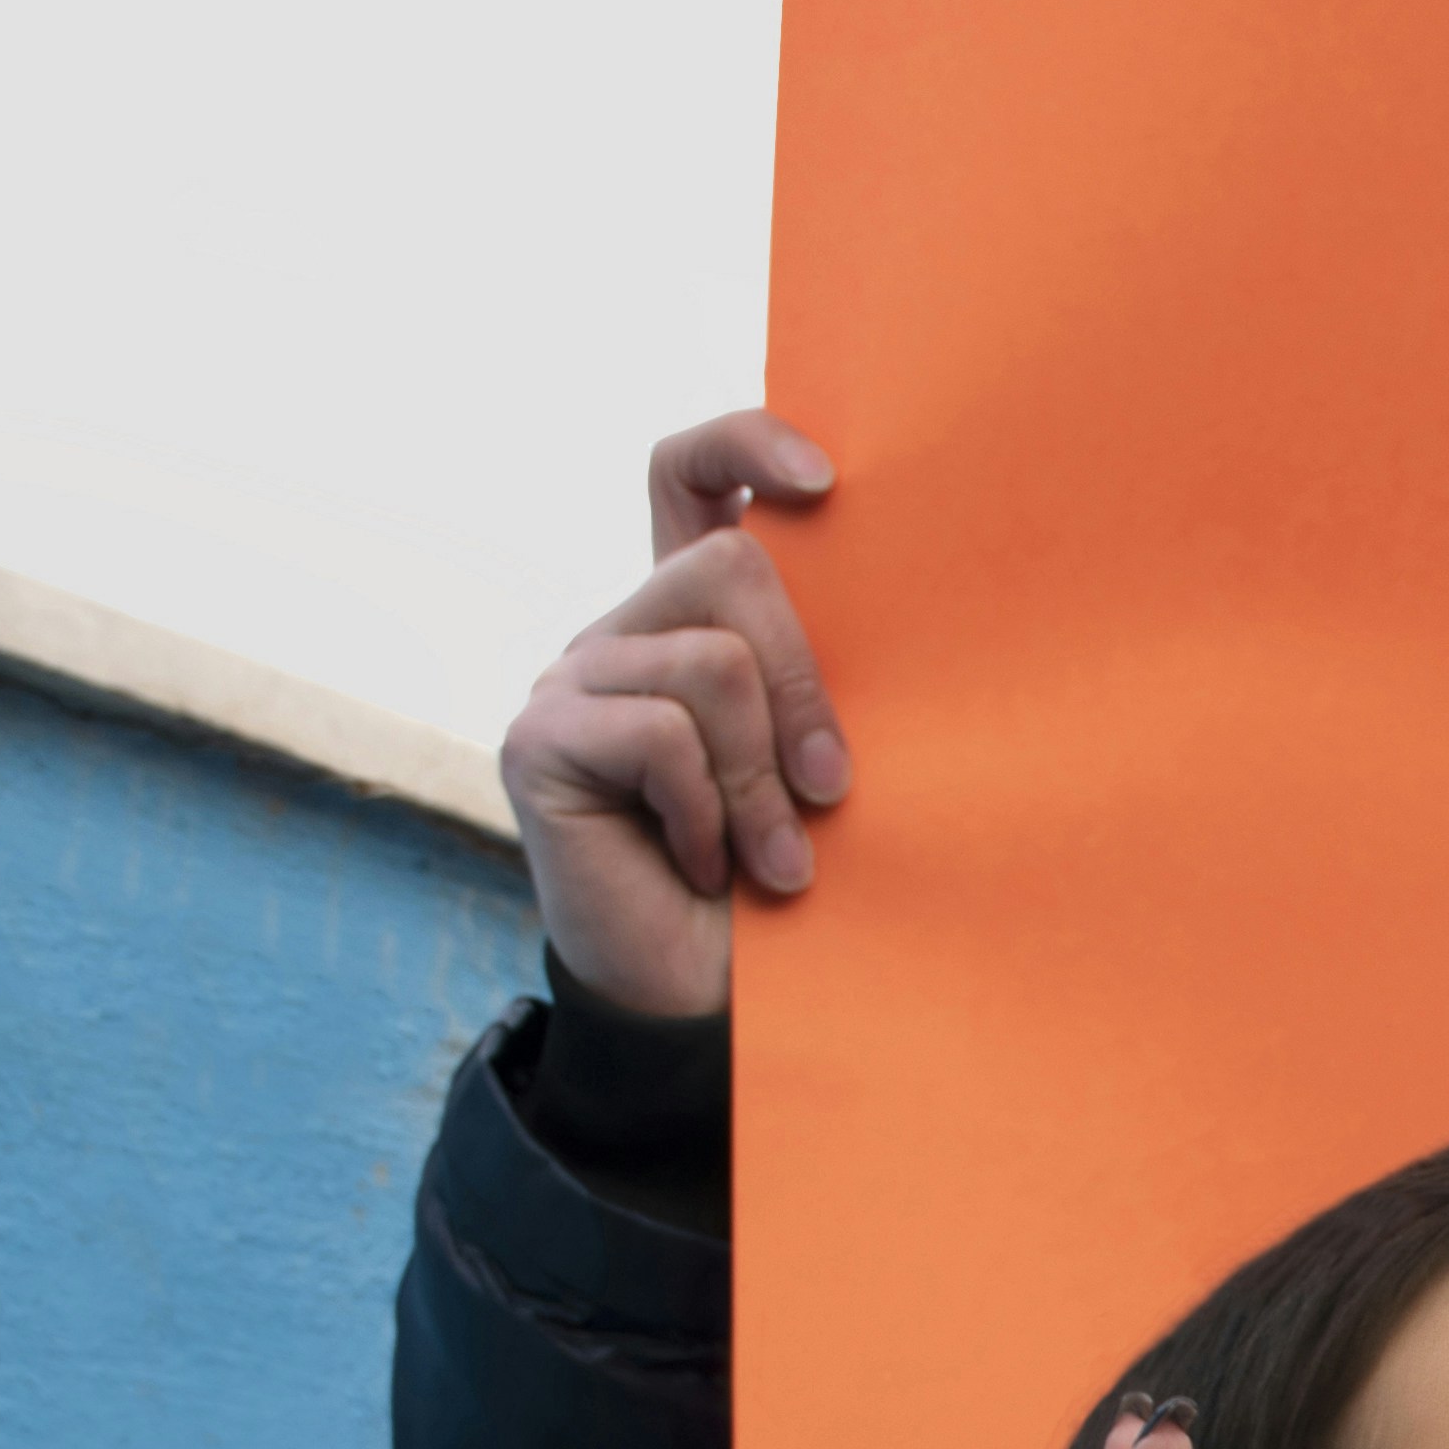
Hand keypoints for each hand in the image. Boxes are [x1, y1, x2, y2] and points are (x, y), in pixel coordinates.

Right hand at [496, 411, 852, 1021]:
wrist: (706, 1005)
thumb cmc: (781, 887)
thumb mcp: (822, 767)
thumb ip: (827, 681)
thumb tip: (907, 589)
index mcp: (692, 620)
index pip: (690, 473)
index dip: (746, 443)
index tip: (828, 479)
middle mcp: (624, 632)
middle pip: (731, 567)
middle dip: (807, 683)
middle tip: (831, 792)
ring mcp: (573, 682)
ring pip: (709, 662)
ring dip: (763, 778)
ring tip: (775, 860)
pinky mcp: (541, 741)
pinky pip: (660, 734)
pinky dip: (708, 812)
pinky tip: (704, 868)